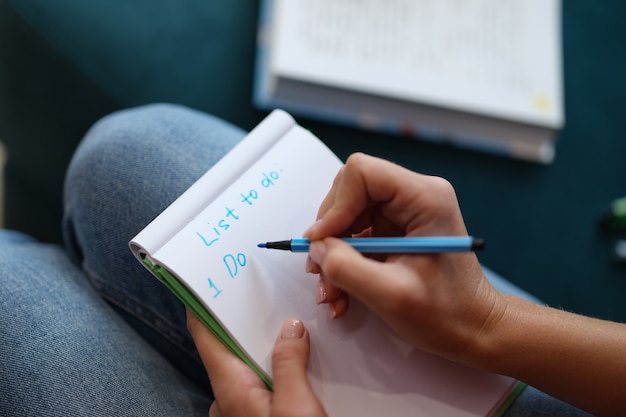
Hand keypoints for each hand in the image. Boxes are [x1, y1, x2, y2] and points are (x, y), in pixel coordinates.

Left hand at [187, 310, 326, 416]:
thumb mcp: (296, 407)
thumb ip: (290, 364)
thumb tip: (292, 328)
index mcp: (230, 388)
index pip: (205, 335)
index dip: (204, 305)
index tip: (210, 281)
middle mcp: (228, 399)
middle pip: (232, 349)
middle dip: (253, 326)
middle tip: (275, 301)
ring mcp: (240, 413)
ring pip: (251, 369)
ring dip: (271, 351)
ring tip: (297, 332)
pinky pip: (264, 388)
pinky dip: (279, 374)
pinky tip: (303, 371)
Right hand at [304, 153, 504, 363]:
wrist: (473, 330)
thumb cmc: (449, 314)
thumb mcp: (391, 295)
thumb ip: (347, 268)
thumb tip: (317, 248)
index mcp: (425, 198)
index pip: (362, 173)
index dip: (335, 205)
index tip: (323, 241)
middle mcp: (415, 195)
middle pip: (349, 191)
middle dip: (330, 233)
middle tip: (322, 268)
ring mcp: (404, 212)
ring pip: (347, 216)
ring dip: (332, 254)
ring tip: (332, 291)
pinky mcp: (395, 230)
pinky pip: (355, 235)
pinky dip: (342, 263)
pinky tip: (342, 292)